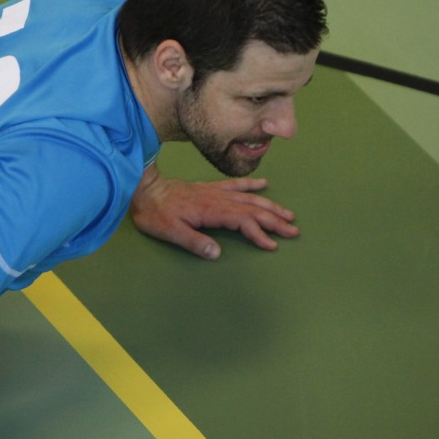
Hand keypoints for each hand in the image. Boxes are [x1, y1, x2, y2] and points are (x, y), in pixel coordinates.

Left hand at [130, 167, 298, 258]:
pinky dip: (252, 185)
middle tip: (293, 231)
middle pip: (253, 210)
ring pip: (249, 198)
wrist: (144, 189)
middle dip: (274, 221)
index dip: (259, 233)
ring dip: (270, 206)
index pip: (243, 222)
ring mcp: (215, 192)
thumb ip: (194, 242)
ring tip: (288, 214)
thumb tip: (217, 253)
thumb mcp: (170, 232)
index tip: (272, 245)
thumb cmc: (155, 213)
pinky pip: (236, 185)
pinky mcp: (210, 188)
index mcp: (211, 211)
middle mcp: (218, 199)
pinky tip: (265, 184)